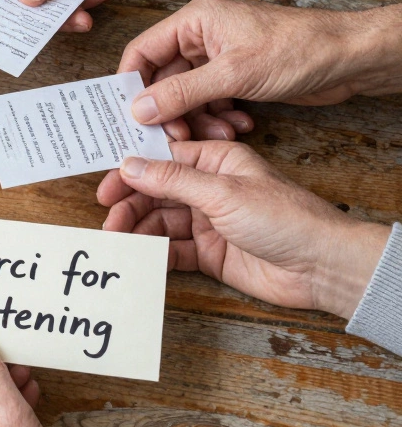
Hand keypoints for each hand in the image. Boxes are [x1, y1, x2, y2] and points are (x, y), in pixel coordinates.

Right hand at [97, 141, 389, 318]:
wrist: (320, 267)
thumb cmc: (286, 219)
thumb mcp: (223, 192)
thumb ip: (173, 180)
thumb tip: (131, 166)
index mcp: (216, 161)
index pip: (162, 160)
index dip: (131, 172)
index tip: (106, 186)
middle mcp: (209, 189)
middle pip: (156, 192)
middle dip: (131, 204)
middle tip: (110, 219)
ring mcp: (208, 221)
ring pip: (160, 221)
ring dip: (139, 229)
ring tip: (120, 239)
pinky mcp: (210, 252)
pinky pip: (173, 249)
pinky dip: (154, 251)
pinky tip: (140, 255)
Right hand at [120, 0, 401, 140]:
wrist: (350, 58)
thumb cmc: (299, 49)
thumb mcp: (234, 74)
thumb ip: (182, 92)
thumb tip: (139, 109)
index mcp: (195, 21)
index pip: (142, 51)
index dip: (131, 84)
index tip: (127, 116)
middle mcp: (202, 36)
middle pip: (163, 78)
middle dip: (170, 110)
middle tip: (174, 135)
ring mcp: (219, 57)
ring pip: (187, 94)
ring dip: (198, 118)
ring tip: (219, 132)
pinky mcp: (236, 75)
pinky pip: (211, 101)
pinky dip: (219, 117)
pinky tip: (239, 125)